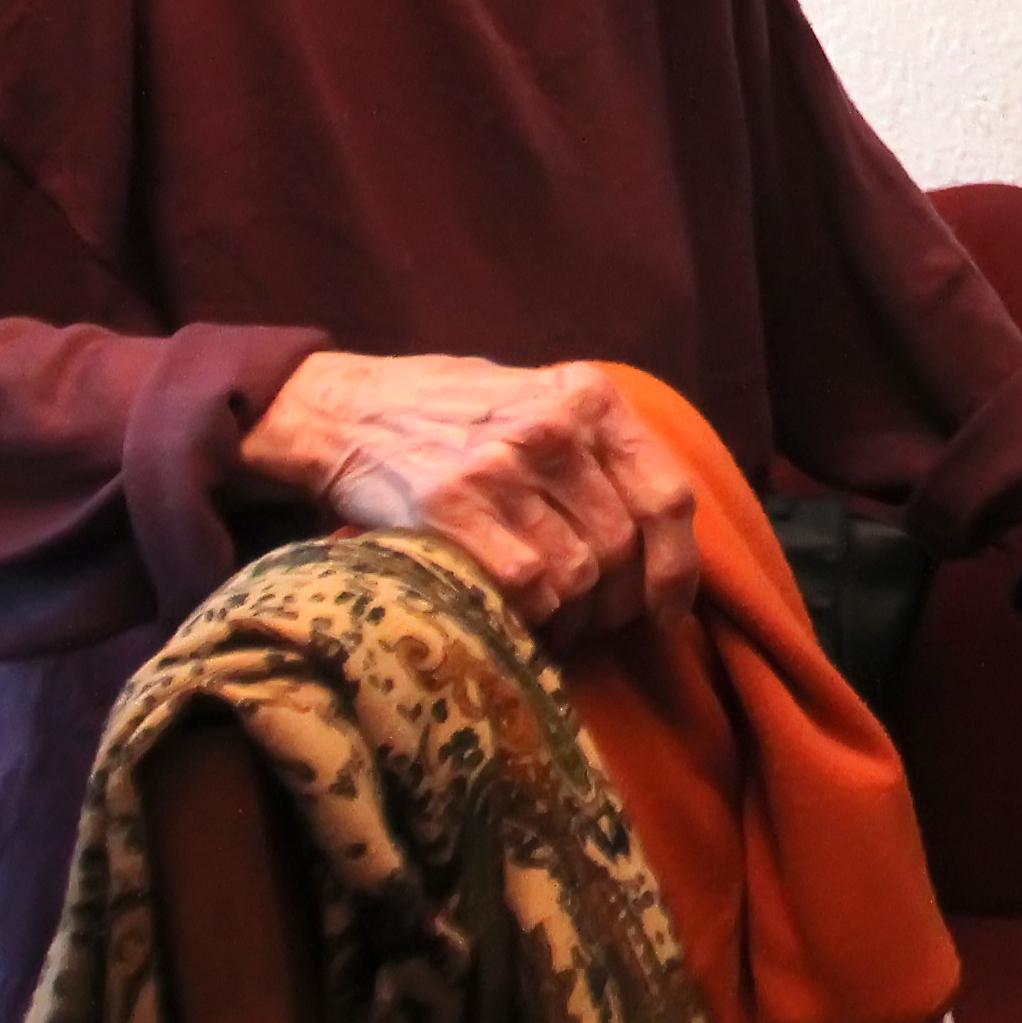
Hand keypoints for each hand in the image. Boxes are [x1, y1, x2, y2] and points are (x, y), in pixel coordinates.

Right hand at [238, 350, 700, 645]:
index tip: (666, 611)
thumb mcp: (540, 400)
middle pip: (622, 547)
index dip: (676, 568)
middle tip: (594, 625)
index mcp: (590, 398)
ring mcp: (502, 465)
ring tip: (551, 623)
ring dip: (571, 617)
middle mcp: (555, 427)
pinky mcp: (451, 505)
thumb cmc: (453, 416)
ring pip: (577, 573)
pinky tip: (515, 619)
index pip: (668, 496)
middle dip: (616, 604)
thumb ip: (600, 451)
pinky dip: (530, 617)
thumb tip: (661, 539)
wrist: (345, 408)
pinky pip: (526, 585)